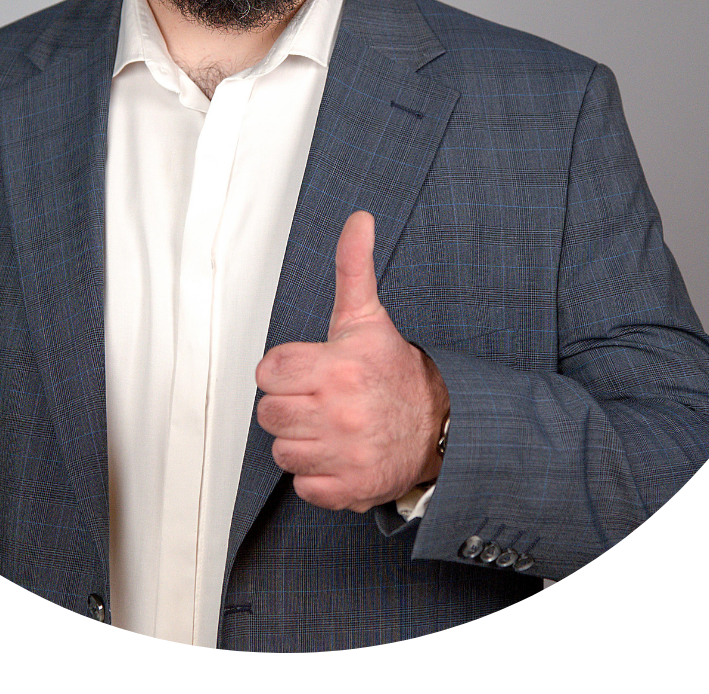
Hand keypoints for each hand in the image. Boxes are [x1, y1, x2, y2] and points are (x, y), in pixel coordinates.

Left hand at [255, 211, 450, 511]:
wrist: (439, 424)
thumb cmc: (392, 370)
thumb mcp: (367, 316)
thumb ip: (353, 266)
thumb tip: (358, 219)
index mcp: (338, 368)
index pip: (269, 371)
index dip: (283, 370)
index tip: (305, 370)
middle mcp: (340, 413)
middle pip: (269, 413)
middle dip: (288, 405)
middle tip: (315, 398)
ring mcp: (345, 454)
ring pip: (282, 451)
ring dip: (300, 441)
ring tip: (326, 425)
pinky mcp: (350, 489)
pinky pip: (303, 486)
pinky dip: (315, 475)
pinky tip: (335, 454)